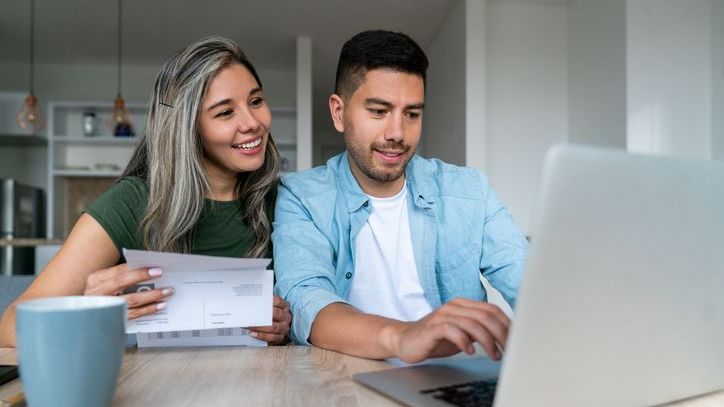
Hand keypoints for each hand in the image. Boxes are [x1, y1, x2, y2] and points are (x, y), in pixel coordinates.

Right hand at [83, 263, 173, 319]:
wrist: (88, 318)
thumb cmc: (102, 295)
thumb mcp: (106, 283)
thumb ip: (122, 276)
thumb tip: (149, 269)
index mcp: (96, 280)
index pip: (119, 271)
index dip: (138, 269)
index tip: (156, 268)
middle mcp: (97, 293)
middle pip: (121, 282)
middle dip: (143, 277)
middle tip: (161, 274)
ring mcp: (105, 307)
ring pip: (130, 300)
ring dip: (151, 295)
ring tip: (166, 292)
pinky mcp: (112, 320)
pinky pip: (133, 314)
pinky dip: (148, 310)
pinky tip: (159, 305)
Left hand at [248, 296, 291, 344]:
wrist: (278, 328)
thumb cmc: (272, 315)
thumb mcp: (271, 307)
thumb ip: (264, 304)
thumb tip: (250, 301)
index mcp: (284, 306)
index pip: (278, 301)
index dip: (269, 301)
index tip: (258, 301)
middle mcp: (286, 317)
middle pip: (276, 314)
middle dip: (262, 315)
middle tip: (250, 315)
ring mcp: (284, 327)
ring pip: (273, 327)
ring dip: (259, 327)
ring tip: (249, 326)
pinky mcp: (281, 337)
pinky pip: (272, 337)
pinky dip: (262, 336)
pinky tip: (253, 334)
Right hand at [389, 298, 509, 362]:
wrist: (405, 340)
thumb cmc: (435, 338)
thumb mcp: (463, 333)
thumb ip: (480, 330)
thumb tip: (505, 337)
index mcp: (463, 305)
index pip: (492, 309)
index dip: (507, 324)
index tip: (516, 340)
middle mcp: (454, 306)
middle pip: (486, 315)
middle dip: (501, 334)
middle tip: (508, 350)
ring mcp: (443, 315)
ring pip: (473, 323)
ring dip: (487, 341)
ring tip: (494, 355)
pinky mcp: (433, 327)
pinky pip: (453, 330)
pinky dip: (464, 341)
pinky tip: (469, 351)